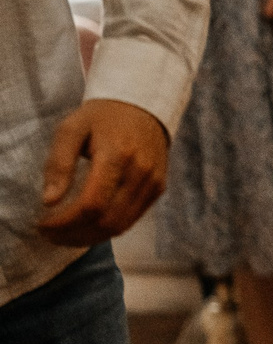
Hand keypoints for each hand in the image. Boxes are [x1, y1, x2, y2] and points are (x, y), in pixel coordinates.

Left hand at [36, 99, 169, 246]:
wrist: (142, 106)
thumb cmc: (101, 117)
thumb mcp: (71, 129)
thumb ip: (59, 163)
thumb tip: (49, 201)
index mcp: (117, 155)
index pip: (92, 204)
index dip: (65, 222)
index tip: (43, 224)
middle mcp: (140, 172)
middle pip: (106, 220)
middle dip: (74, 234)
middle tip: (49, 234)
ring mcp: (153, 182)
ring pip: (120, 226)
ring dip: (89, 237)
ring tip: (65, 235)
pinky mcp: (157, 189)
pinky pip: (131, 220)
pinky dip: (106, 230)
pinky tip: (87, 227)